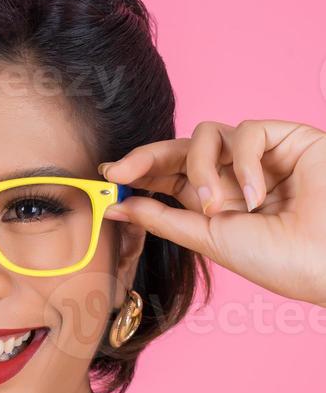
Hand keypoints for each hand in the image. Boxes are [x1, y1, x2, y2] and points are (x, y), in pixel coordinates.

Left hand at [99, 119, 325, 306]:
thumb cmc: (278, 261)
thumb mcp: (210, 240)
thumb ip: (165, 219)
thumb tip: (119, 205)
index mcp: (213, 201)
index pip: (167, 175)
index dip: (137, 172)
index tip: (107, 177)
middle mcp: (232, 175)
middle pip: (180, 149)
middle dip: (146, 157)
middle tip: (121, 171)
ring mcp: (259, 156)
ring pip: (207, 135)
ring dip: (201, 169)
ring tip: (216, 206)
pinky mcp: (286, 138)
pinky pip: (246, 131)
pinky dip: (245, 163)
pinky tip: (257, 196)